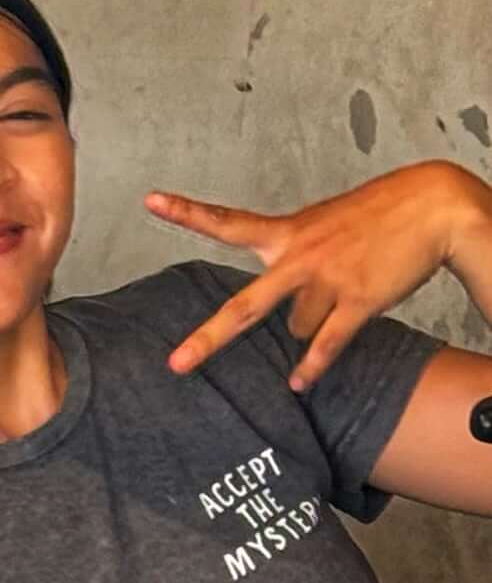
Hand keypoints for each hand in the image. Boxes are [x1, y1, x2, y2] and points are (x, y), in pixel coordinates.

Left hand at [148, 163, 491, 391]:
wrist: (431, 207)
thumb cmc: (378, 215)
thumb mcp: (325, 224)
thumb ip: (296, 260)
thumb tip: (291, 318)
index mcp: (287, 232)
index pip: (227, 222)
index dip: (187, 212)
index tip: (149, 200)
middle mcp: (299, 256)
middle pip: (245, 307)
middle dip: (209, 339)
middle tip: (175, 365)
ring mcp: (326, 280)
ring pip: (298, 328)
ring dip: (312, 324)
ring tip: (343, 292)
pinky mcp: (357, 300)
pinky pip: (326, 345)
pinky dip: (313, 367)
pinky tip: (299, 382)